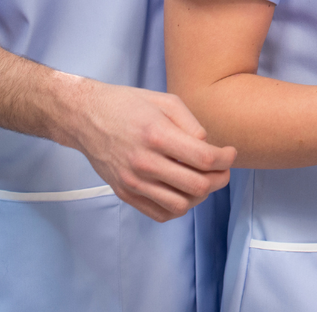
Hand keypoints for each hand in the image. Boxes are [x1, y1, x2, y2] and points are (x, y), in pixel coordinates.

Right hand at [64, 80, 236, 221]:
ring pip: (181, 205)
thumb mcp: (166, 101)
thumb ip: (192, 125)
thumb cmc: (128, 104)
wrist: (86, 117)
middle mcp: (145, 163)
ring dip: (200, 195)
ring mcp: (133, 182)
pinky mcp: (124, 193)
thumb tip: (209, 148)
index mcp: (157, 135)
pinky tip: (181, 189)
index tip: (230, 153)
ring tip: (202, 179)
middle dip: (220, 178)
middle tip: (222, 169)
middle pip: (198, 186)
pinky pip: (160, 213)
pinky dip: (178, 206)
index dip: (226, 159)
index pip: (205, 159)